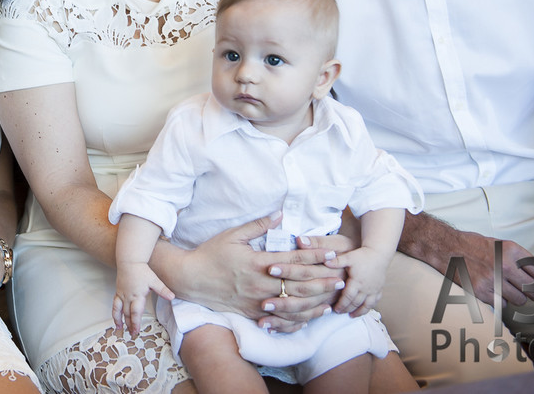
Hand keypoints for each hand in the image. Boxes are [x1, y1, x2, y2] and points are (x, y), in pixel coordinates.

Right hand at [113, 262, 174, 336]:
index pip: (136, 313)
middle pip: (128, 314)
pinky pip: (115, 304)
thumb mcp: (154, 280)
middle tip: (132, 334)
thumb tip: (172, 297)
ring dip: (119, 320)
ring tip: (119, 329)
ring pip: (119, 310)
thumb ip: (163, 290)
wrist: (129, 261)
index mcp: (137, 296)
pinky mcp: (118, 292)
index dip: (136, 323)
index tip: (136, 331)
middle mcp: (128, 297)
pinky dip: (115, 313)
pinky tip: (116, 317)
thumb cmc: (141, 270)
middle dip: (130, 325)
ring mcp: (122, 294)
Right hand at [164, 214, 346, 333]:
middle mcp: (260, 283)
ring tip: (332, 298)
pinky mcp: (253, 313)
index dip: (316, 257)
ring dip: (315, 302)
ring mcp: (257, 300)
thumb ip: (258, 225)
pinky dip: (297, 319)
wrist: (191, 279)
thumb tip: (279, 215)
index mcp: (257, 262)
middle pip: (299, 284)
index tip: (333, 254)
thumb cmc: (211, 254)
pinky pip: (279, 318)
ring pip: (292, 304)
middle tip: (342, 278)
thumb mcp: (232, 235)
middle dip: (322, 281)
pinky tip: (310, 316)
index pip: (294, 260)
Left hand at [325, 245, 389, 316]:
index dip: (341, 304)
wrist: (379, 253)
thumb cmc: (363, 255)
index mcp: (357, 282)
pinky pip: (375, 302)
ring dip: (359, 312)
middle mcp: (366, 288)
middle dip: (347, 309)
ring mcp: (374, 290)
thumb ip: (337, 261)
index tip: (335, 309)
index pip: (348, 297)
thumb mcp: (348, 257)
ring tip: (352, 316)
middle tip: (340, 313)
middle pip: (356, 303)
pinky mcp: (379, 289)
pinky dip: (369, 307)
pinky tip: (364, 309)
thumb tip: (324, 262)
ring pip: (367, 305)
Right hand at [436, 229, 533, 309]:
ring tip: (504, 289)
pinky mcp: (482, 291)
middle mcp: (505, 264)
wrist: (445, 247)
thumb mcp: (499, 245)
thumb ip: (518, 259)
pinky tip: (491, 291)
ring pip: (519, 300)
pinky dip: (499, 300)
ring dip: (515, 298)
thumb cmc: (473, 246)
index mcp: (511, 250)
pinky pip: (502, 304)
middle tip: (532, 296)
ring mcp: (493, 279)